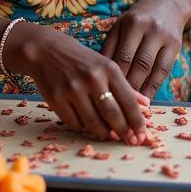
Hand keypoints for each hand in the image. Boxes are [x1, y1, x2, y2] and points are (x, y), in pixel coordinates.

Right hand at [5, 23, 148, 144]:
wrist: (45, 50)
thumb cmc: (80, 59)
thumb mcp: (104, 65)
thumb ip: (124, 86)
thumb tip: (145, 104)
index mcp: (108, 68)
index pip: (128, 100)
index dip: (137, 121)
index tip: (141, 135)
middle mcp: (91, 78)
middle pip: (112, 114)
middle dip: (123, 131)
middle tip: (129, 141)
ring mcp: (72, 89)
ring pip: (93, 122)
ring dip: (104, 132)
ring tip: (110, 135)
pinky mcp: (56, 98)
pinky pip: (75, 123)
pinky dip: (83, 127)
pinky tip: (87, 124)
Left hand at [101, 0, 188, 99]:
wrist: (168, 3)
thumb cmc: (137, 19)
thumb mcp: (121, 26)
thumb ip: (110, 47)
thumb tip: (99, 74)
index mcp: (131, 23)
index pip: (121, 56)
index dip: (114, 77)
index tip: (106, 93)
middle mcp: (148, 28)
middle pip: (136, 64)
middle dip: (126, 85)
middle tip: (116, 103)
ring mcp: (164, 37)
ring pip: (150, 68)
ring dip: (140, 89)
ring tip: (130, 104)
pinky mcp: (175, 45)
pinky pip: (164, 70)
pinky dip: (154, 86)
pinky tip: (147, 98)